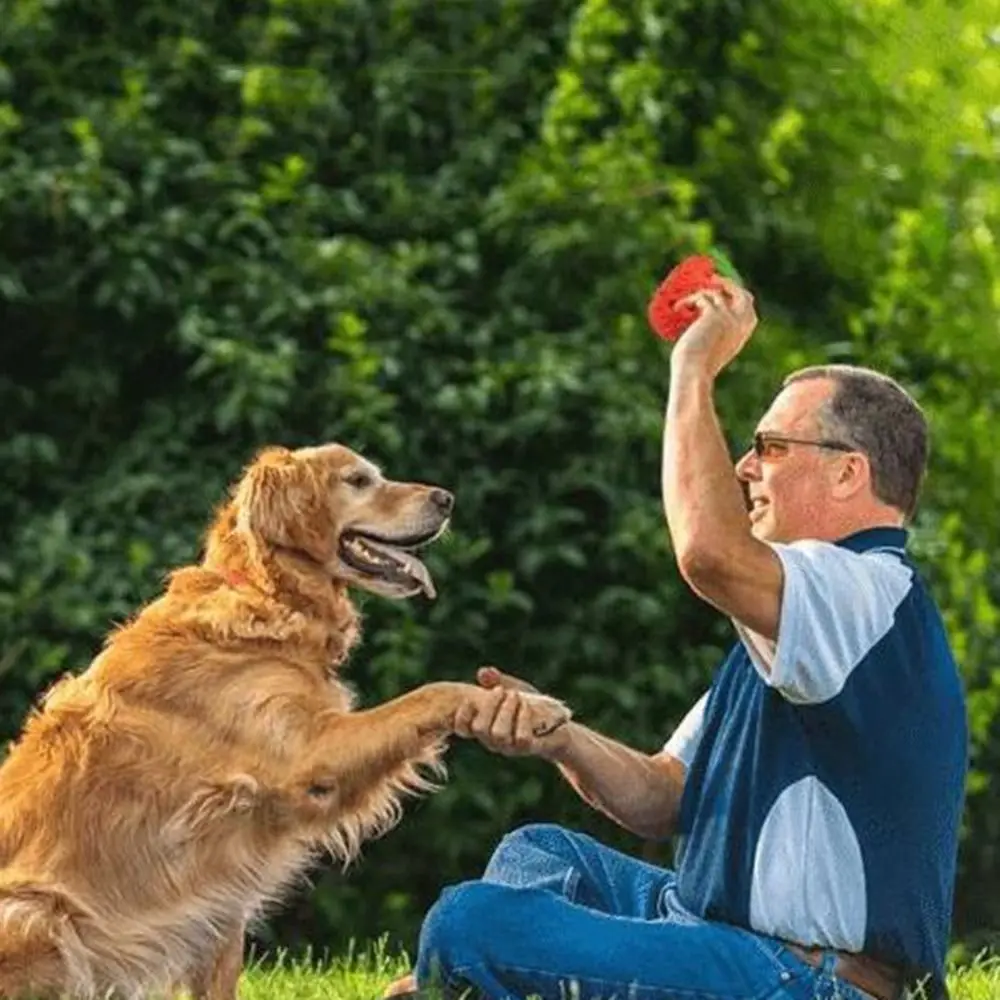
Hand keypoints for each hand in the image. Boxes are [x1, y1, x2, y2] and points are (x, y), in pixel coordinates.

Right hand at [454, 666, 572, 758]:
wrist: (557, 723)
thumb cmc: (529, 706)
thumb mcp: (513, 689)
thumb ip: (497, 681)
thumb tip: (482, 672)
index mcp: (485, 726)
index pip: (463, 728)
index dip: (460, 717)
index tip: (467, 701)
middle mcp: (493, 740)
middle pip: (479, 729)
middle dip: (488, 706)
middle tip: (500, 691)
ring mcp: (510, 747)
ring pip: (499, 734)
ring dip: (506, 710)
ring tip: (515, 696)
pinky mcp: (528, 749)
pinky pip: (521, 739)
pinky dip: (523, 719)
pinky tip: (526, 706)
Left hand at [671, 279, 757, 378]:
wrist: (695, 371)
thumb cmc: (699, 365)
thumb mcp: (712, 348)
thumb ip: (716, 333)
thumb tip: (702, 318)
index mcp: (744, 331)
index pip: (747, 305)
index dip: (734, 294)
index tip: (720, 292)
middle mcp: (742, 321)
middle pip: (739, 291)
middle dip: (726, 283)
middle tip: (711, 280)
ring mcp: (729, 316)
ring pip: (714, 293)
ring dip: (698, 294)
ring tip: (684, 303)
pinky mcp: (714, 313)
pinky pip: (700, 298)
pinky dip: (687, 301)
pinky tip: (677, 308)